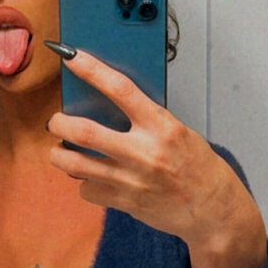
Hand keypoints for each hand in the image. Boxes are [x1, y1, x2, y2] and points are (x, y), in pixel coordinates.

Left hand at [48, 49, 267, 267]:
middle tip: (55, 121)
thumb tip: (109, 103)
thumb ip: (146, 119)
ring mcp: (132, 180)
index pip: (121, 89)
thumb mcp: (178, 131)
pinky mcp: (125, 203)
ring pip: (76, 164)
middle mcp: (144, 152)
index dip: (92, 70)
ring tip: (58, 151)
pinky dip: (85, 184)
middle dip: (59, 123)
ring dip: (59, 155)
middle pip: (85, 131)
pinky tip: (92, 180)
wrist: (213, 209)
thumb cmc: (197, 166)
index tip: (71, 57)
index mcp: (161, 126)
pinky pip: (88, 190)